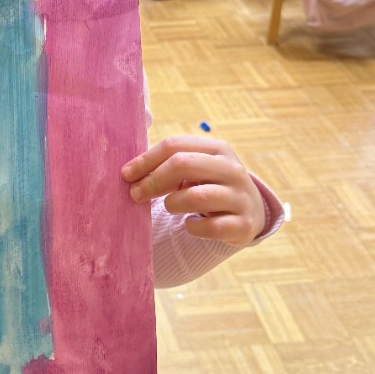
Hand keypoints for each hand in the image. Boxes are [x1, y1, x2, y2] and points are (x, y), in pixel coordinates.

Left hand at [121, 135, 265, 244]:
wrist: (249, 213)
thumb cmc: (208, 186)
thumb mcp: (196, 169)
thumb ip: (168, 164)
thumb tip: (128, 172)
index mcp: (217, 149)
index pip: (175, 145)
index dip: (146, 160)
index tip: (125, 175)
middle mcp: (232, 169)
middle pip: (184, 164)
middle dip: (153, 180)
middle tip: (135, 195)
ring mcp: (241, 197)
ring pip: (197, 196)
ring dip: (173, 203)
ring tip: (170, 206)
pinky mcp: (244, 225)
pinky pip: (210, 227)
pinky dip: (193, 228)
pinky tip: (189, 225)